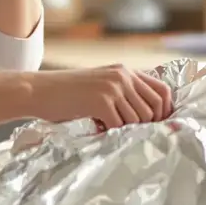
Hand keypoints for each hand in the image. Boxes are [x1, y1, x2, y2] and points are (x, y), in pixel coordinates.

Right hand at [25, 65, 174, 129]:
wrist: (40, 90)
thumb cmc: (67, 93)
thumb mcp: (100, 84)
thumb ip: (123, 92)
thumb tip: (148, 116)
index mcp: (125, 71)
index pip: (162, 90)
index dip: (165, 110)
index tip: (158, 125)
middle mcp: (122, 77)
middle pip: (154, 108)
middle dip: (147, 125)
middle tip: (131, 133)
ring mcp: (113, 88)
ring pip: (138, 119)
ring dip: (126, 130)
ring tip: (108, 128)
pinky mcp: (101, 102)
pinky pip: (120, 126)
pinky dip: (111, 133)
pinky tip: (97, 128)